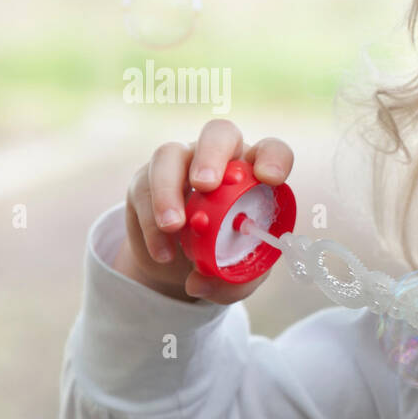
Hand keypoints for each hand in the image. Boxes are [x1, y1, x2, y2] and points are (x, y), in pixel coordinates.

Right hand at [116, 119, 293, 303]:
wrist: (180, 265)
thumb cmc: (222, 259)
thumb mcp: (236, 279)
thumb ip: (229, 284)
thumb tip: (198, 284)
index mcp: (255, 174)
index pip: (272, 150)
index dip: (274, 158)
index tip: (270, 179)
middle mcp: (220, 160)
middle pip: (219, 133)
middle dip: (212, 155)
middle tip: (206, 186)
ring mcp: (180, 165)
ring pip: (170, 154)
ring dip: (169, 190)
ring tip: (175, 227)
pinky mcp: (145, 180)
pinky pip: (143, 188)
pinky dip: (150, 221)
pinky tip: (163, 251)